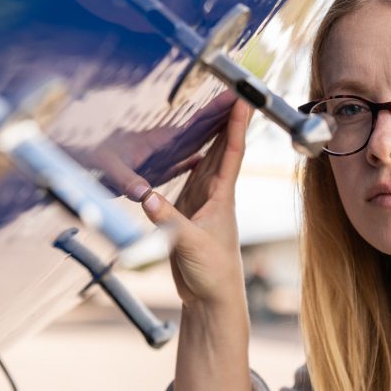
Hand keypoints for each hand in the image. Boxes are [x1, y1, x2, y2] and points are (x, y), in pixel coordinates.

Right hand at [140, 99, 252, 307]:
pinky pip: (189, 178)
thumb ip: (169, 221)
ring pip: (206, 161)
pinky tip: (185, 152)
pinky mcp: (188, 213)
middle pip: (220, 148)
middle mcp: (215, 194)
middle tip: (229, 92)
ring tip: (210, 110)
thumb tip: (146, 197)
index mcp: (222, 197)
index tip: (244, 99)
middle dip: (224, 119)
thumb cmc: (214, 273)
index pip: (232, 152)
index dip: (237, 124)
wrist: (212, 298)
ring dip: (209, 136)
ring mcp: (202, 202)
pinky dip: (187, 161)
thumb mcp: (190, 245)